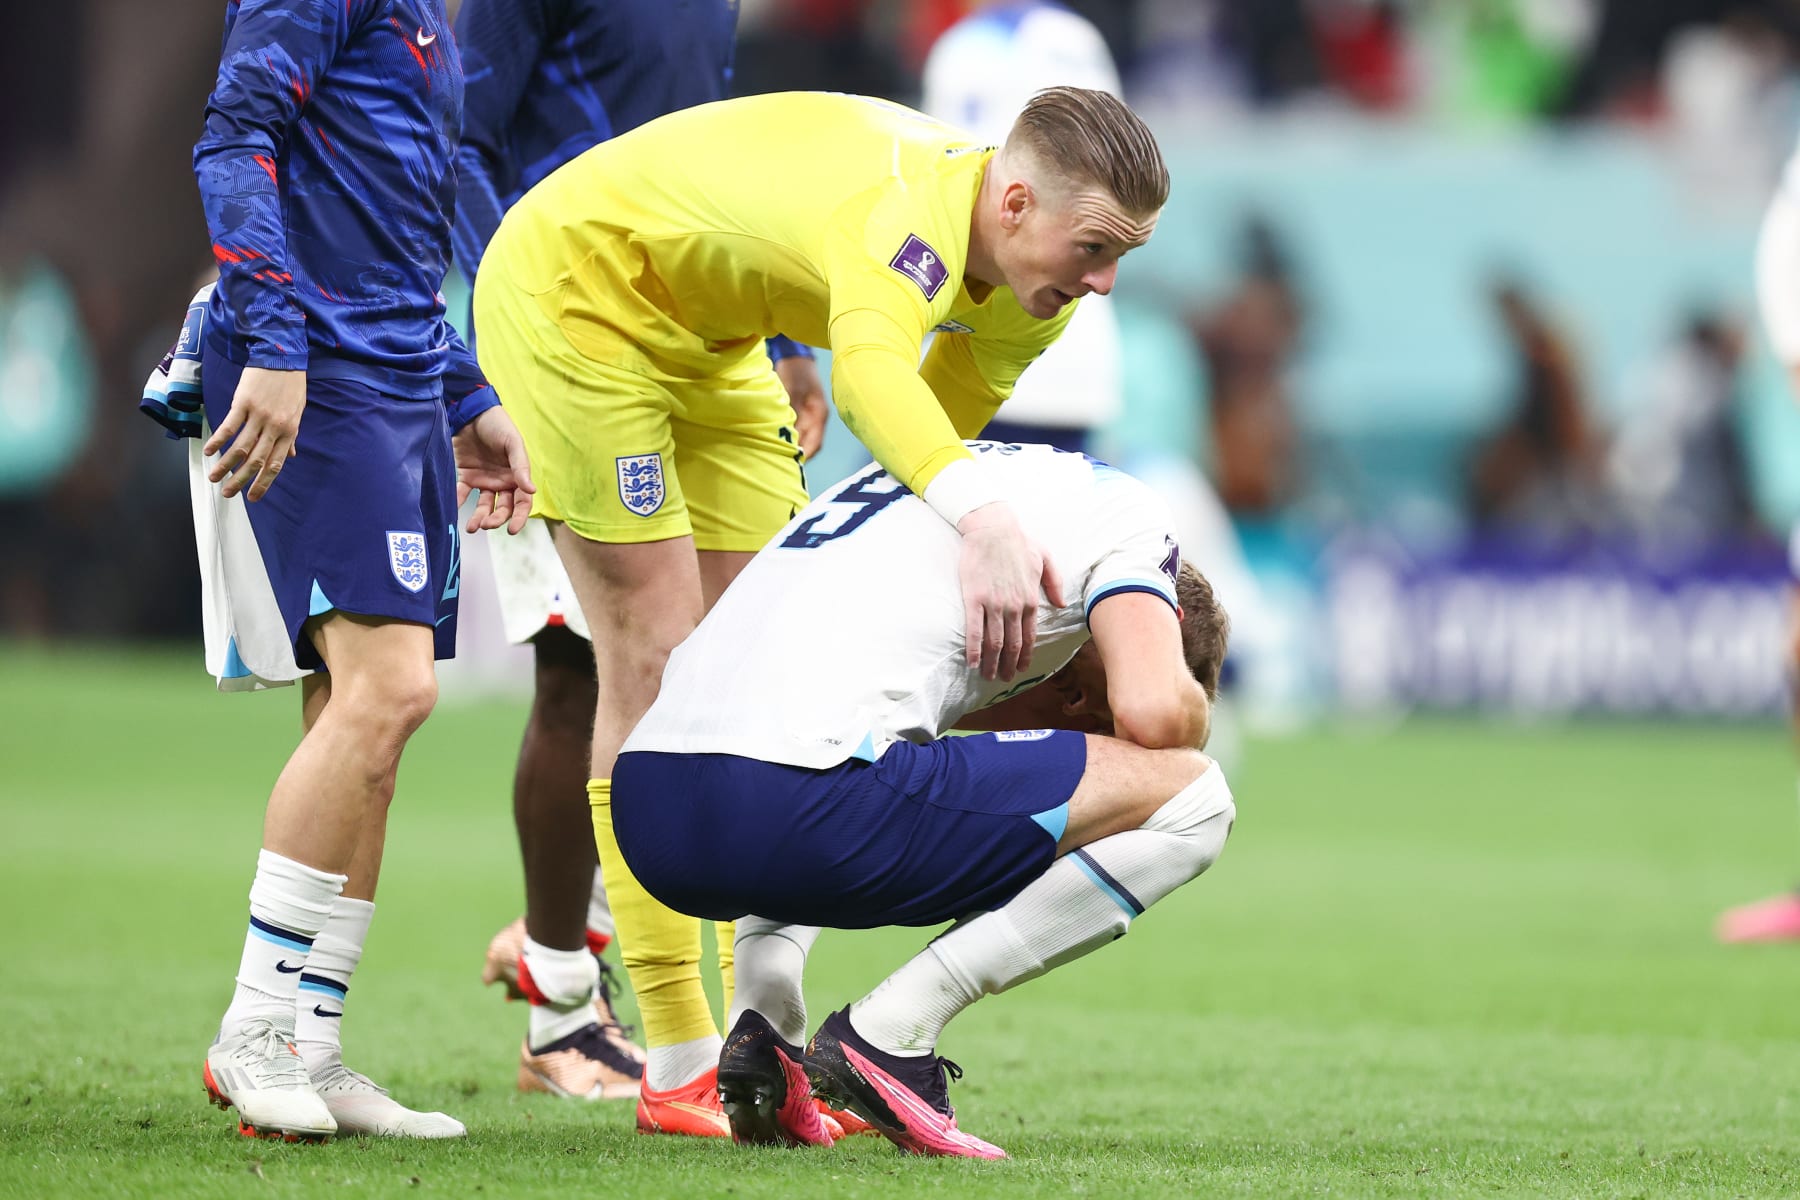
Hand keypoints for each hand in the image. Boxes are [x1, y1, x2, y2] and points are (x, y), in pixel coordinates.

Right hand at [206, 366, 304, 499]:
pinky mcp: (243, 403)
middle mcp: (275, 427)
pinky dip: (219, 441)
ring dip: (226, 465)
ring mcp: (259, 415)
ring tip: (214, 477)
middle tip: (228, 493)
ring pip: (241, 447)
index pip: (275, 463)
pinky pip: (230, 426)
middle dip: (242, 480)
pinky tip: (209, 452)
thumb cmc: (291, 384)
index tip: (253, 497)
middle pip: (257, 460)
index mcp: (290, 431)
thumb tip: (292, 455)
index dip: (264, 482)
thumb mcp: (298, 411)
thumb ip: (292, 436)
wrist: (282, 356)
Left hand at [453, 406, 535, 533]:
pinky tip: (455, 510)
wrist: (471, 411)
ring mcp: (484, 480)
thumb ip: (520, 466)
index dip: (519, 518)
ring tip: (473, 527)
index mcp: (517, 476)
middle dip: (496, 519)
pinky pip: (463, 493)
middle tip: (487, 524)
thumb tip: (531, 490)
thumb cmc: (497, 424)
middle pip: (502, 507)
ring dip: (480, 517)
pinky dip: (459, 502)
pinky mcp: (466, 475)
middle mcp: (502, 481)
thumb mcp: (512, 443)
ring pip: (484, 506)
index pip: (522, 502)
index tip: (511, 530)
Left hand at [775, 355, 827, 459]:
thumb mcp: (793, 391)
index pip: (816, 442)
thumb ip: (791, 411)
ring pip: (801, 439)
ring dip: (791, 447)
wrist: (794, 357)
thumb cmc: (796, 371)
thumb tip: (788, 433)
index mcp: (819, 414)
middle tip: (780, 464)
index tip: (793, 462)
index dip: (806, 454)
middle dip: (797, 455)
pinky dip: (787, 438)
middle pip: (809, 444)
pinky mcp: (799, 414)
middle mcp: (816, 419)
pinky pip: (794, 432)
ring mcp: (808, 417)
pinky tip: (774, 442)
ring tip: (776, 456)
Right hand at [956, 502, 1064, 681]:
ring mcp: (994, 604)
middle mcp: (1014, 607)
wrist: (993, 528)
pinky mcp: (974, 599)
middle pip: (1012, 645)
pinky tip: (973, 662)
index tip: (1021, 669)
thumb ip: (1054, 583)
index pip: (1029, 636)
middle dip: (1008, 665)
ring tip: (989, 676)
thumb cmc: (1019, 541)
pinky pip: (974, 630)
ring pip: (994, 642)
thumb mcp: (1045, 559)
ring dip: (992, 663)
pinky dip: (975, 650)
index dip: (1025, 656)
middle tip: (1004, 679)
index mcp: (1031, 600)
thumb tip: (1060, 603)